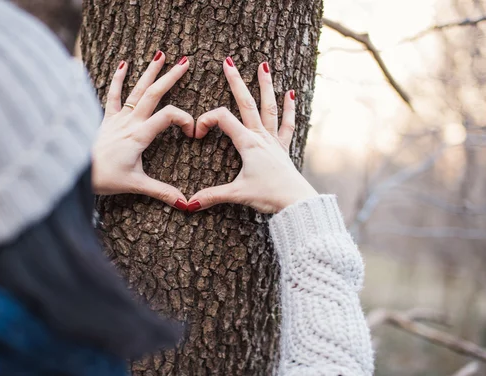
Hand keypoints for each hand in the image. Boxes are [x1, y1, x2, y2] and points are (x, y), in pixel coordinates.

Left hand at [92, 52, 193, 209]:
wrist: (74, 171)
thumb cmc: (103, 178)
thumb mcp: (136, 185)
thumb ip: (162, 192)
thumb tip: (185, 203)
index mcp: (140, 135)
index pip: (169, 116)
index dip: (185, 119)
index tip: (192, 133)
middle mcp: (130, 121)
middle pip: (154, 93)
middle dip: (171, 77)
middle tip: (185, 62)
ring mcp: (117, 118)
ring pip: (136, 90)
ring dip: (149, 71)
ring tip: (161, 54)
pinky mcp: (106, 119)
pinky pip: (112, 95)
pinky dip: (117, 79)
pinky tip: (123, 64)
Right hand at [188, 58, 317, 213]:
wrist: (296, 202)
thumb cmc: (269, 195)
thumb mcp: (237, 194)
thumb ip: (212, 196)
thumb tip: (189, 203)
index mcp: (248, 143)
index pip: (223, 119)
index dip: (206, 120)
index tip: (197, 134)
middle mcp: (261, 136)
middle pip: (247, 103)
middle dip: (235, 82)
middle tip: (228, 62)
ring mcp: (273, 140)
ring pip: (268, 107)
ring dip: (265, 86)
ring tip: (263, 66)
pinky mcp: (282, 148)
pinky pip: (286, 124)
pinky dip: (289, 109)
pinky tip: (291, 94)